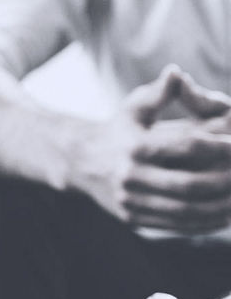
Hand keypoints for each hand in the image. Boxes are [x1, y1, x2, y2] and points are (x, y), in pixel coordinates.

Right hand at [69, 66, 230, 233]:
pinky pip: (176, 226)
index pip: (186, 147)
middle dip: (225, 182)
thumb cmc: (120, 130)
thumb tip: (175, 72)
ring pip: (185, 210)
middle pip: (189, 184)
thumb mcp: (134, 107)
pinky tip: (224, 216)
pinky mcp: (133, 219)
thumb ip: (159, 92)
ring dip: (220, 208)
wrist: (82, 163)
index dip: (219, 148)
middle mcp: (130, 176)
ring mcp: (131, 201)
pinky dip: (205, 224)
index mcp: (135, 146)